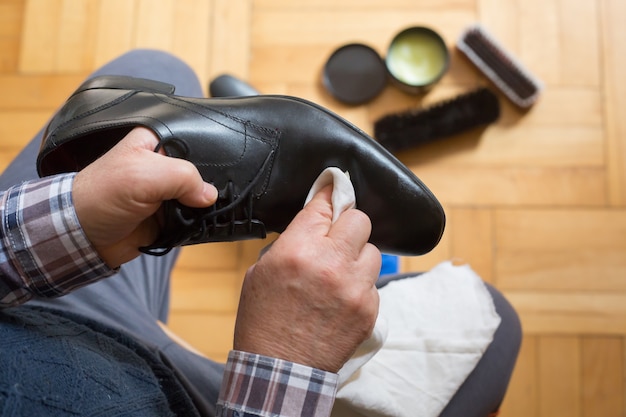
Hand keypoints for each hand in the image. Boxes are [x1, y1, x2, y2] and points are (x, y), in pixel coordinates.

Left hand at [72, 127, 217, 267]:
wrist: (84, 237)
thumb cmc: (103, 196)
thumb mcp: (144, 175)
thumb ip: (183, 177)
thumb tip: (211, 195)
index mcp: (157, 141)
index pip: (196, 141)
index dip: (211, 155)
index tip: (225, 170)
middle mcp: (165, 164)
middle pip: (203, 171)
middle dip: (210, 184)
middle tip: (217, 194)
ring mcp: (168, 192)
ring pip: (201, 197)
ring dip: (206, 207)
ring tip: (210, 211)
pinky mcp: (170, 216)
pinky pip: (195, 218)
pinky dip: (200, 223)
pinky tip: (204, 222)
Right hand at [234, 185, 380, 372]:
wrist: (279, 369)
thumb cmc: (263, 320)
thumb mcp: (262, 271)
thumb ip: (292, 242)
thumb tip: (314, 221)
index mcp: (299, 250)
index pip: (325, 206)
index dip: (330, 194)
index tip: (335, 185)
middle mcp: (331, 264)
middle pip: (360, 220)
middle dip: (348, 225)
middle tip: (337, 238)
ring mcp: (355, 287)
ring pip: (372, 251)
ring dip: (357, 257)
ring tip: (339, 274)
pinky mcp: (369, 309)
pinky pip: (373, 283)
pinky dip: (360, 286)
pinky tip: (341, 299)